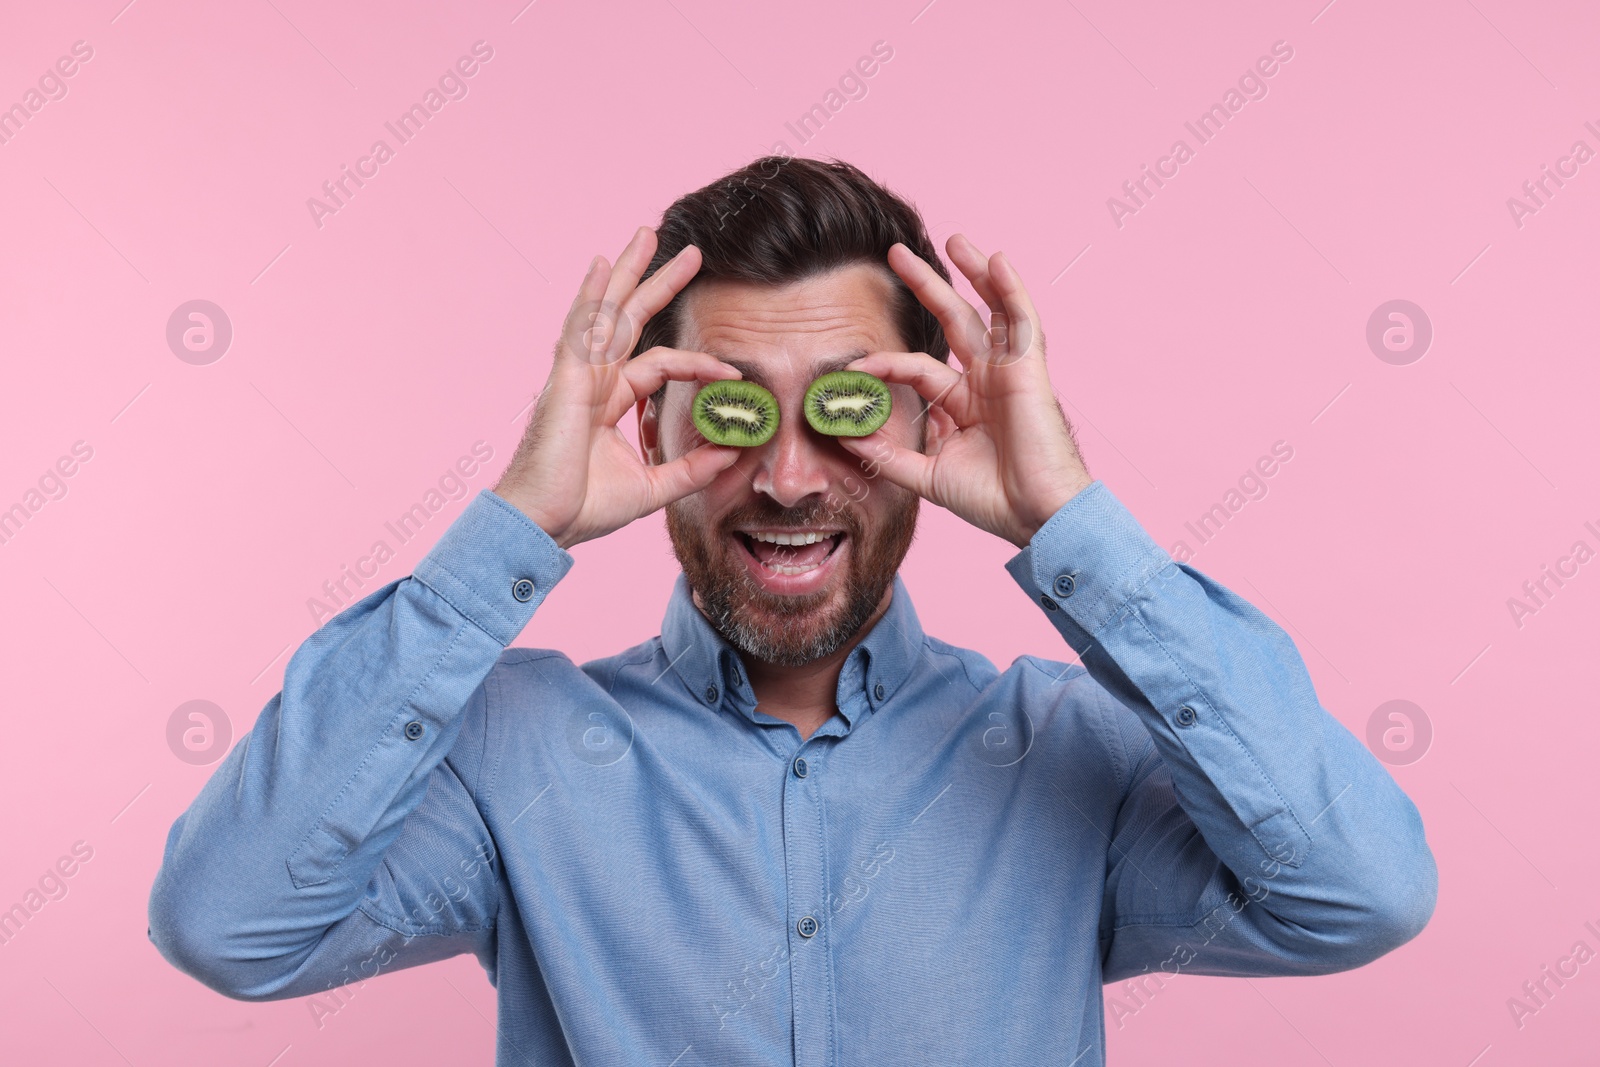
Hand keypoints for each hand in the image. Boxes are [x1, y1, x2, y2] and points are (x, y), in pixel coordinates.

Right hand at [492, 227, 743, 549]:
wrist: (542, 524)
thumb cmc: (581, 508)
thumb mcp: (652, 487)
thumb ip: (691, 469)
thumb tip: (731, 453)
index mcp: (608, 400)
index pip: (660, 364)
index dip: (698, 362)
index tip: (734, 370)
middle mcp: (592, 380)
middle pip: (630, 320)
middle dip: (658, 283)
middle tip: (689, 251)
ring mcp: (576, 376)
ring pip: (608, 313)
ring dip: (628, 273)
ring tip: (649, 235)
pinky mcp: (565, 381)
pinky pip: (581, 329)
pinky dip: (591, 295)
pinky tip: (602, 264)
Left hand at [838, 235, 1093, 548]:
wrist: (1036, 517)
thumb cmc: (992, 501)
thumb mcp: (928, 476)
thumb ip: (888, 455)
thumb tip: (845, 434)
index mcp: (963, 403)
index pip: (917, 368)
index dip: (884, 363)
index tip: (852, 367)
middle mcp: (985, 381)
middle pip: (953, 321)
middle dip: (927, 285)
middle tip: (895, 254)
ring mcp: (1008, 372)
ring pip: (989, 310)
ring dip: (974, 273)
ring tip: (954, 239)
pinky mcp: (1029, 370)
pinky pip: (1022, 321)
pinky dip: (1011, 290)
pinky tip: (997, 261)